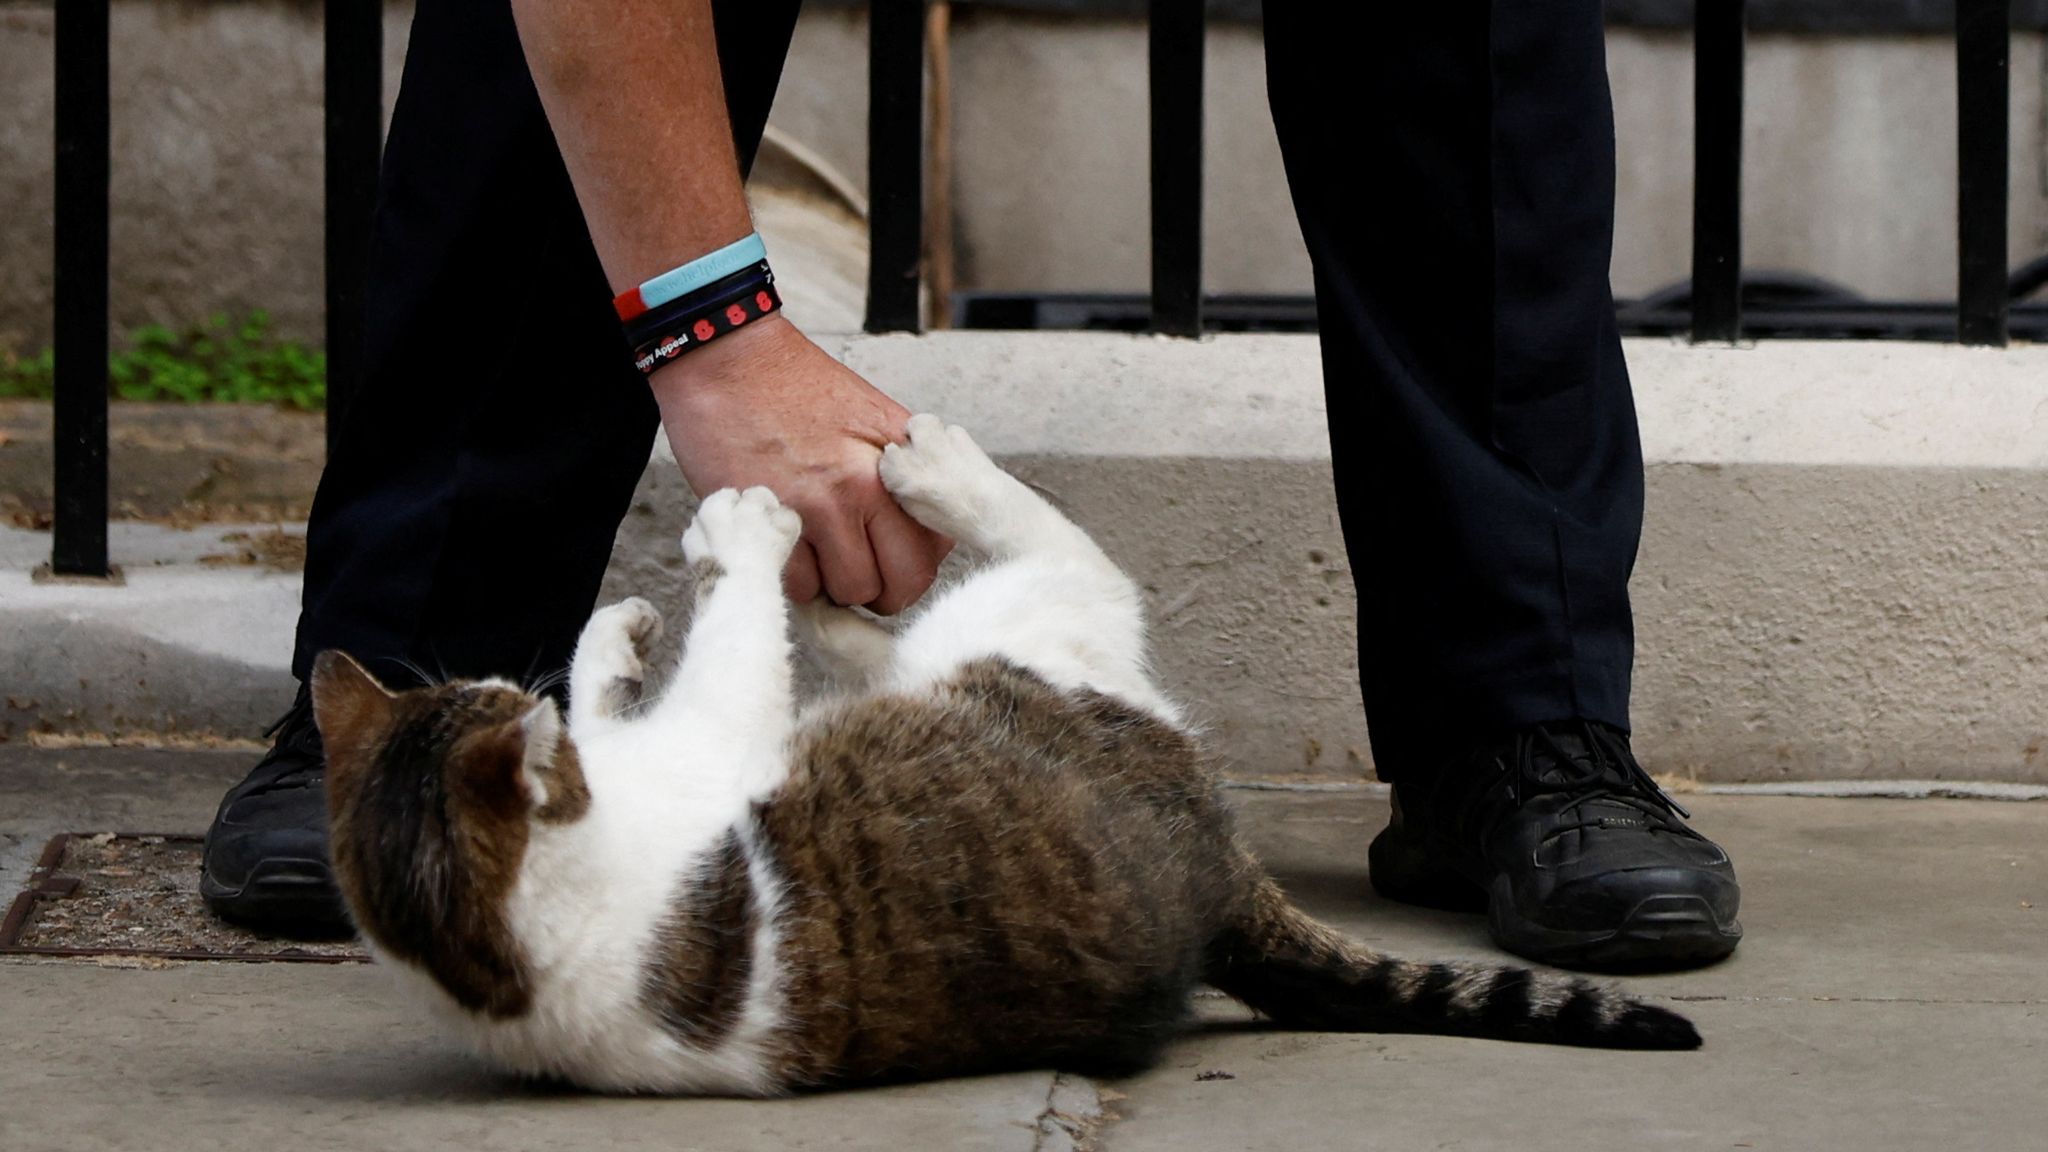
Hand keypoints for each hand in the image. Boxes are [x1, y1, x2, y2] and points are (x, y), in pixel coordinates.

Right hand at [648, 315, 951, 612]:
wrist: (727, 359)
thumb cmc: (795, 386)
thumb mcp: (870, 417)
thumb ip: (902, 474)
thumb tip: (924, 530)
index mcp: (898, 461)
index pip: (935, 547)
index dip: (914, 562)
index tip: (892, 558)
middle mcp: (866, 486)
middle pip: (901, 583)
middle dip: (883, 590)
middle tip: (859, 573)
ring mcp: (819, 507)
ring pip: (850, 591)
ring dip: (834, 585)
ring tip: (816, 551)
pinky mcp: (773, 521)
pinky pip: (800, 585)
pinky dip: (795, 577)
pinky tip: (787, 545)